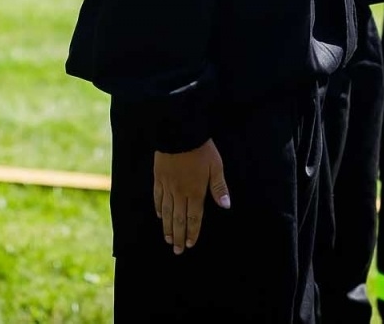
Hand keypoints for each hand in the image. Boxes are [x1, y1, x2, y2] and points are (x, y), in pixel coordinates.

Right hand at [152, 140, 229, 254]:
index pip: (194, 218)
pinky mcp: (158, 177)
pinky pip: (157, 197)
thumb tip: (226, 205)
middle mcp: (180, 192)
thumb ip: (219, 187)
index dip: (192, 232)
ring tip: (168, 239)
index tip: (190, 244)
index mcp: (195, 191)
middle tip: (177, 250)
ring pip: (166, 211)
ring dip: (167, 227)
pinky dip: (158, 208)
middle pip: (178, 219)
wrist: (179, 132)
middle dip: (178, 236)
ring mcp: (167, 186)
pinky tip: (159, 216)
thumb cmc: (201, 148)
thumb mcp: (216, 166)